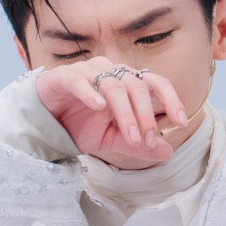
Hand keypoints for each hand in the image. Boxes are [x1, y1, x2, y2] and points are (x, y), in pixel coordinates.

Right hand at [33, 57, 186, 166]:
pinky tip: (98, 107)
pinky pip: (80, 81)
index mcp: (126, 82)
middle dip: (145, 115)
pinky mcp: (64, 77)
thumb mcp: (112, 139)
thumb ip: (138, 144)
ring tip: (129, 136)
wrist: (45, 121)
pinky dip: (91, 93)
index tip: (181, 122)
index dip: (171, 99)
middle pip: (136, 86)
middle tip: (147, 139)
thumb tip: (168, 153)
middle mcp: (111, 71)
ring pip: (113, 86)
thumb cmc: (80, 124)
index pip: (155, 83)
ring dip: (125, 112)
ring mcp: (88, 72)